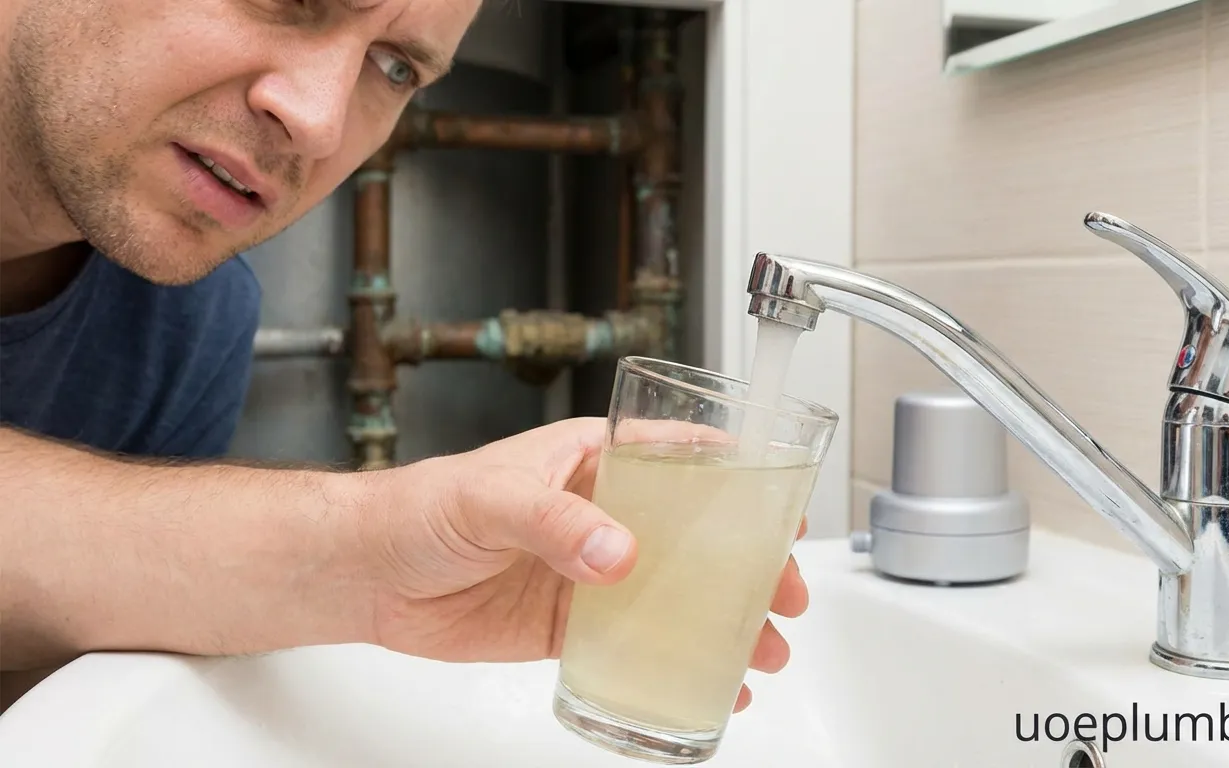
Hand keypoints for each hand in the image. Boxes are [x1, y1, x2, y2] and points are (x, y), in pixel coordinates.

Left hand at [353, 417, 809, 713]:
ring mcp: (590, 571)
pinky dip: (673, 662)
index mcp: (592, 460)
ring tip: (766, 648)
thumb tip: (618, 554)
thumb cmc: (419, 507)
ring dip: (724, 619)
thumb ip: (554, 521)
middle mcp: (602, 513)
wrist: (366, 575)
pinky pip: (634, 642)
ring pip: (676, 593)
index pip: (679, 455)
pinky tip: (706, 680)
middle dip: (749, 562)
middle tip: (785, 591)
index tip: (781, 502)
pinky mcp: (569, 623)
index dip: (739, 474)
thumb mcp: (490, 497)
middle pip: (696, 534)